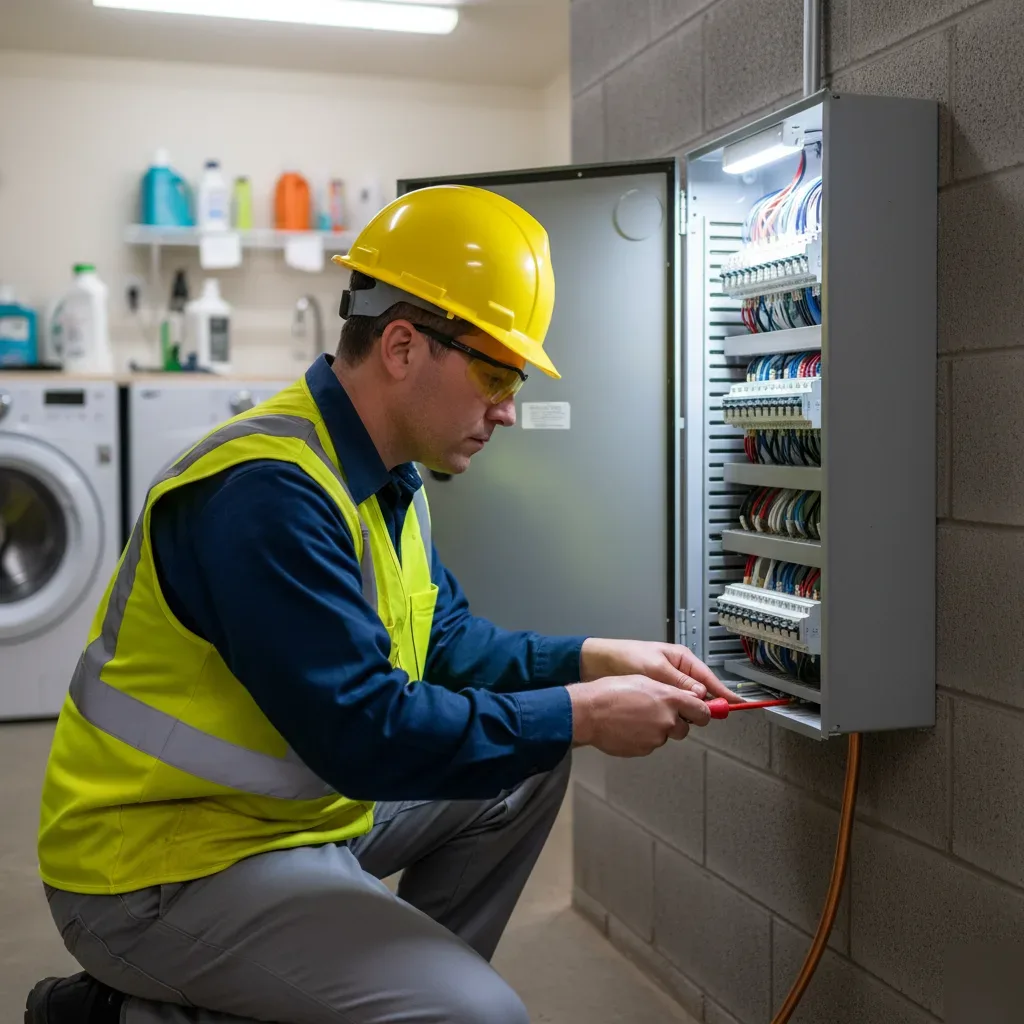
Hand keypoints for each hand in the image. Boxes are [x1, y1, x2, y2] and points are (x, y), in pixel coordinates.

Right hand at [566, 676, 710, 757]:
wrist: (589, 712)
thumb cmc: (611, 692)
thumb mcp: (645, 680)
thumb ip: (669, 691)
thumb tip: (687, 698)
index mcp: (669, 698)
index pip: (702, 711)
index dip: (703, 712)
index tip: (705, 713)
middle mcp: (667, 719)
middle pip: (685, 727)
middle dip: (676, 722)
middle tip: (657, 712)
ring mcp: (656, 737)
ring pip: (665, 735)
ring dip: (657, 728)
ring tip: (636, 717)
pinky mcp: (645, 749)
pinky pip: (650, 743)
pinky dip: (643, 737)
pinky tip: (629, 726)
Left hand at [580, 638, 740, 703]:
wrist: (599, 662)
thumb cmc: (626, 657)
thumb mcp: (655, 668)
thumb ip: (678, 682)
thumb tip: (700, 695)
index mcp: (682, 660)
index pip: (708, 679)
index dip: (723, 693)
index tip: (737, 705)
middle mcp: (679, 673)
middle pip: (700, 695)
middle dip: (701, 706)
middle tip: (697, 717)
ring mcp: (669, 685)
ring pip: (687, 703)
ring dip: (684, 711)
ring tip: (677, 717)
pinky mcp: (658, 696)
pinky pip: (673, 707)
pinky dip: (673, 714)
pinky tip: (667, 719)